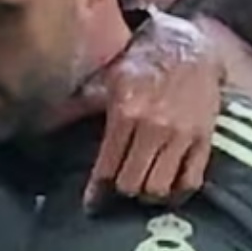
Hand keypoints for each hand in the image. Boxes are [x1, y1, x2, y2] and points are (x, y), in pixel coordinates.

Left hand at [76, 13, 222, 208]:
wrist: (191, 45)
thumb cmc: (143, 62)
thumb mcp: (108, 77)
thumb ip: (82, 104)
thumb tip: (47, 125)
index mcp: (126, 112)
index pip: (107, 168)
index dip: (97, 192)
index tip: (92, 204)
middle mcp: (155, 126)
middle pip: (132, 184)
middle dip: (120, 193)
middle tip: (115, 192)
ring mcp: (182, 135)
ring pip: (160, 188)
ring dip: (146, 195)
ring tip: (139, 191)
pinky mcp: (204, 139)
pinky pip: (190, 181)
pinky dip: (176, 193)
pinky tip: (165, 191)